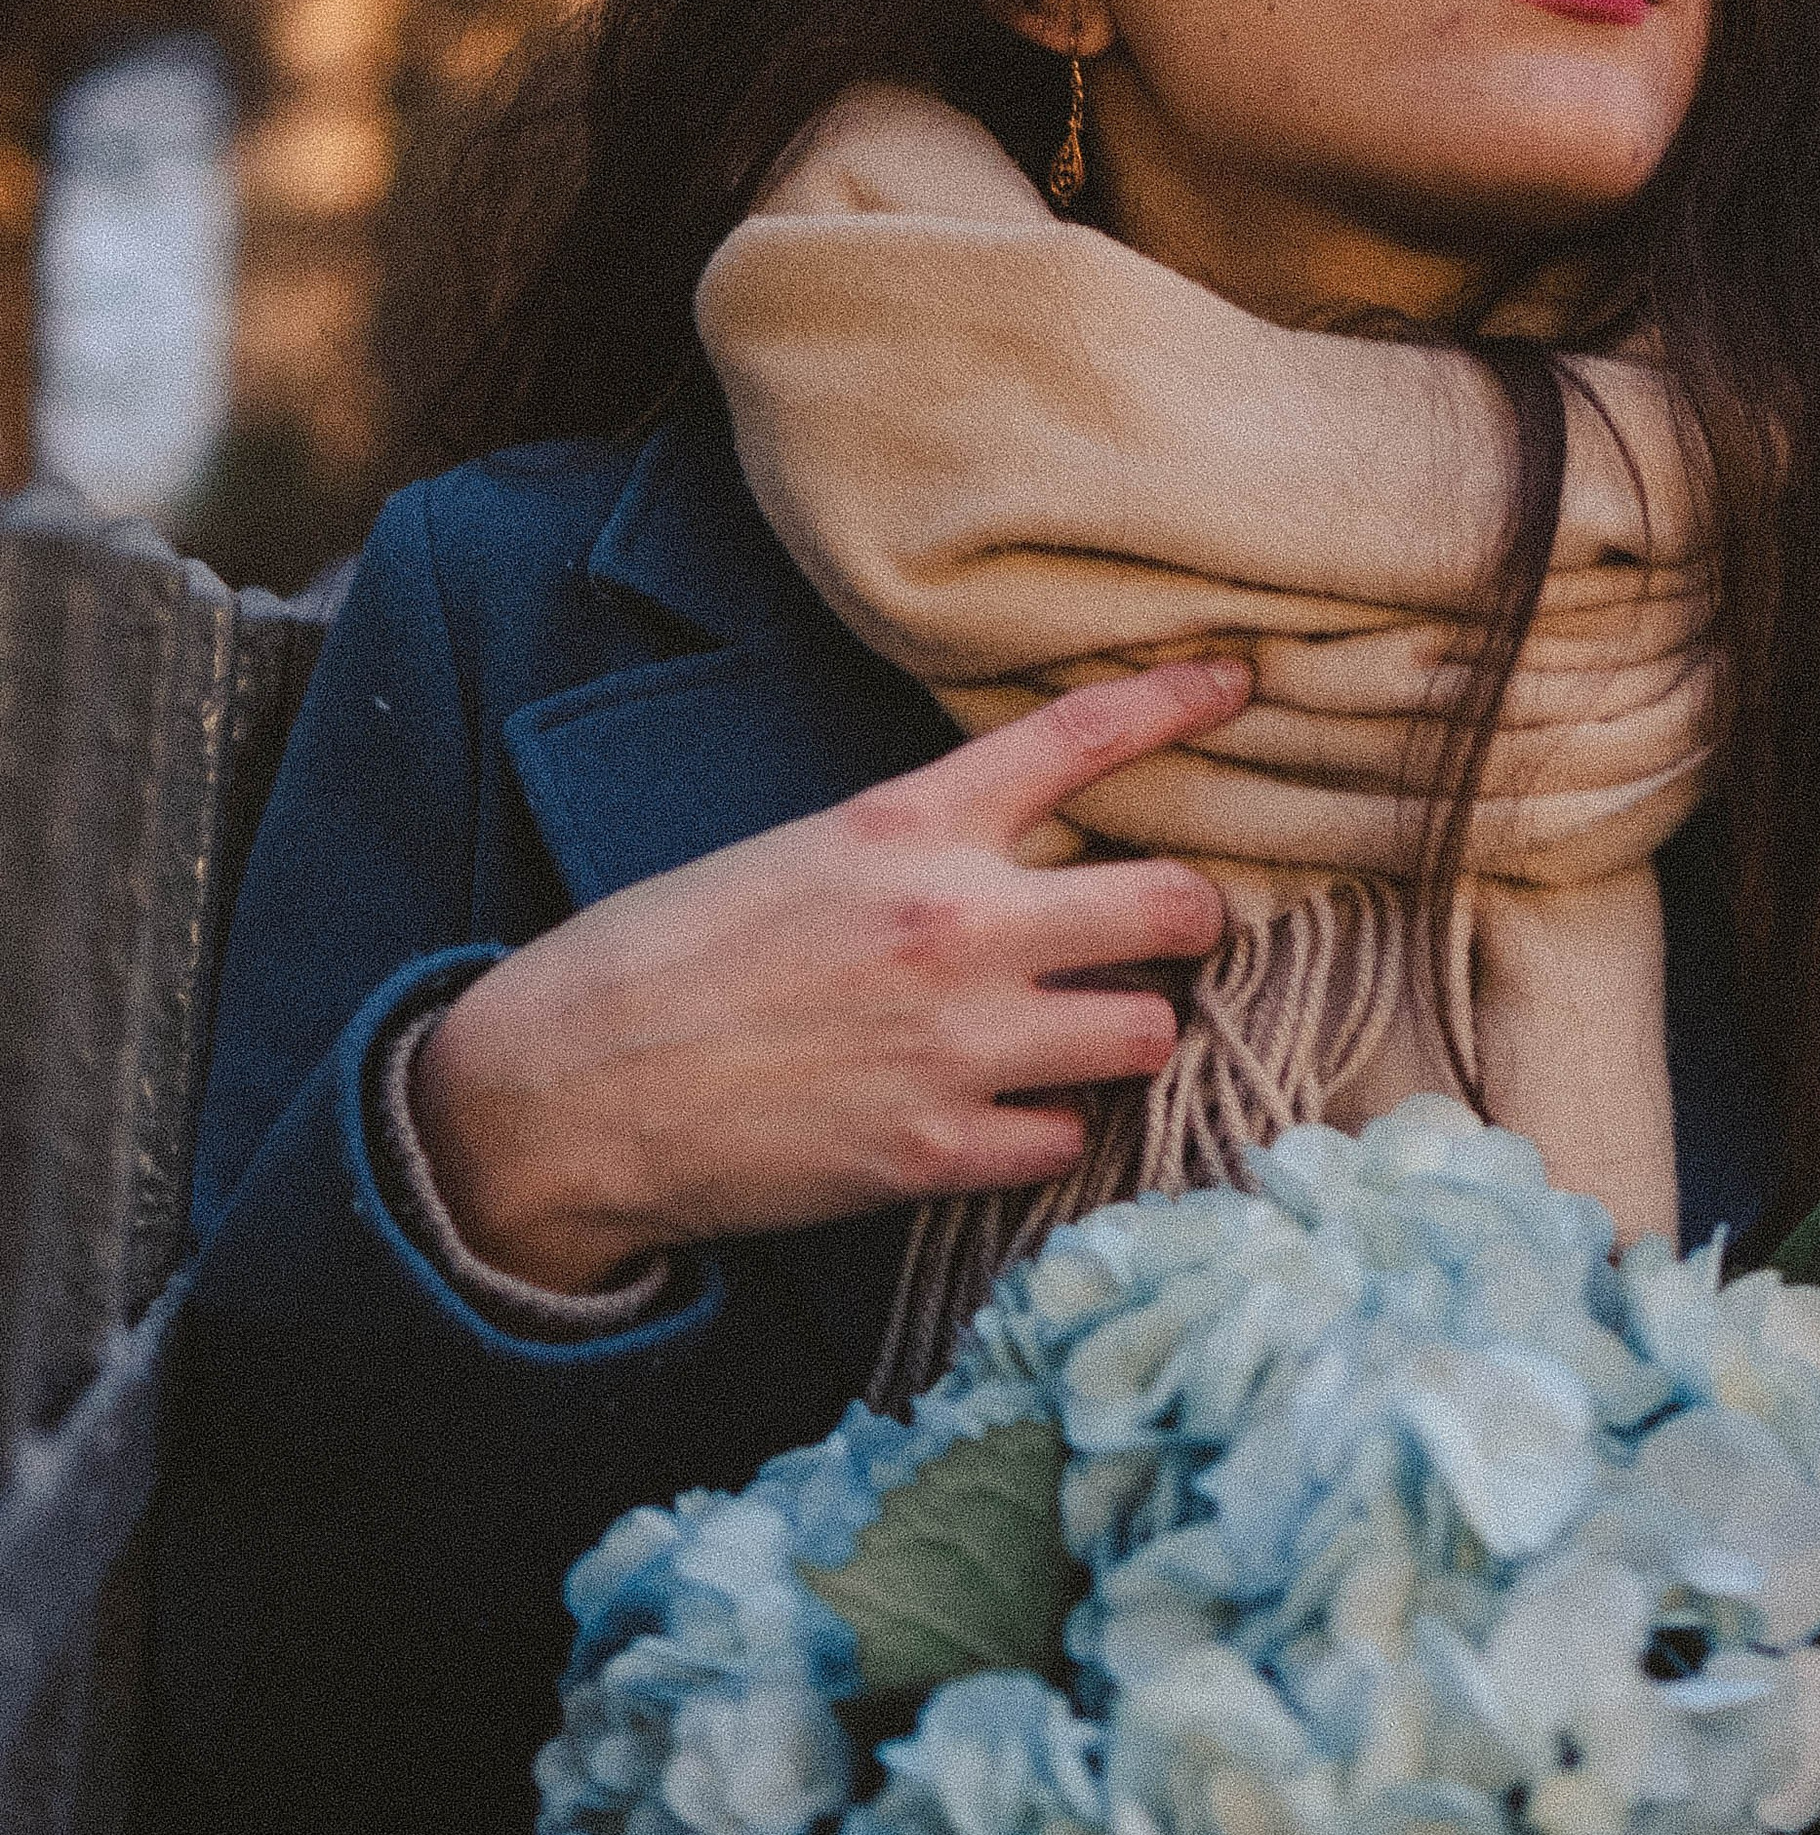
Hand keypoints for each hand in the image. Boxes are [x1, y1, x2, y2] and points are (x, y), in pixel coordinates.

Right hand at [409, 656, 1247, 1288]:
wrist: (566, 1091)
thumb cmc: (666, 960)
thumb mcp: (796, 856)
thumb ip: (919, 848)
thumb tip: (1020, 859)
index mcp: (905, 824)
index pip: (1079, 738)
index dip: (1178, 701)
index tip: (1239, 684)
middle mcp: (953, 922)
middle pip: (1178, 905)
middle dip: (1197, 920)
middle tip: (1174, 933)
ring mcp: (957, 1043)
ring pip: (1149, 1031)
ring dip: (1130, 1032)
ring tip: (1080, 1034)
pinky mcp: (938, 1150)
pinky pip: (1072, 1136)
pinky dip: (1050, 1128)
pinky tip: (1002, 1116)